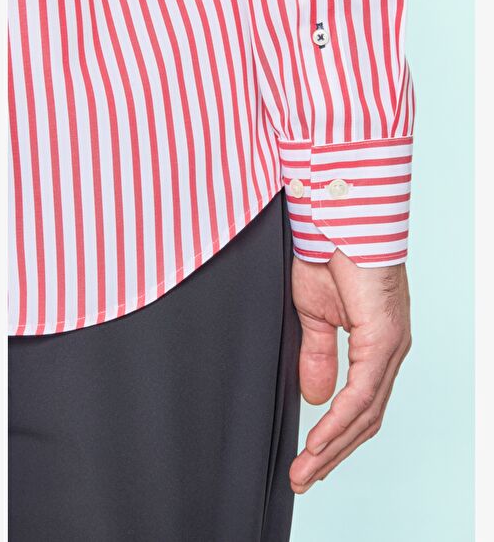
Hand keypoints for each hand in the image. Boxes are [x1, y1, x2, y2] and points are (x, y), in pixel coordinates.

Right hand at [289, 250, 410, 492]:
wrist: (338, 218)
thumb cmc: (329, 254)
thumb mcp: (315, 316)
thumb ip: (319, 356)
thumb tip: (316, 397)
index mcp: (376, 344)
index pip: (360, 404)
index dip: (336, 436)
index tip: (309, 458)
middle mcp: (390, 350)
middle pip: (366, 418)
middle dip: (333, 452)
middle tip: (304, 477)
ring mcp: (390, 346)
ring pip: (366, 413)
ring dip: (333, 446)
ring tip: (305, 470)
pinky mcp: (383, 338)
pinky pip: (361, 392)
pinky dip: (338, 421)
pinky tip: (318, 441)